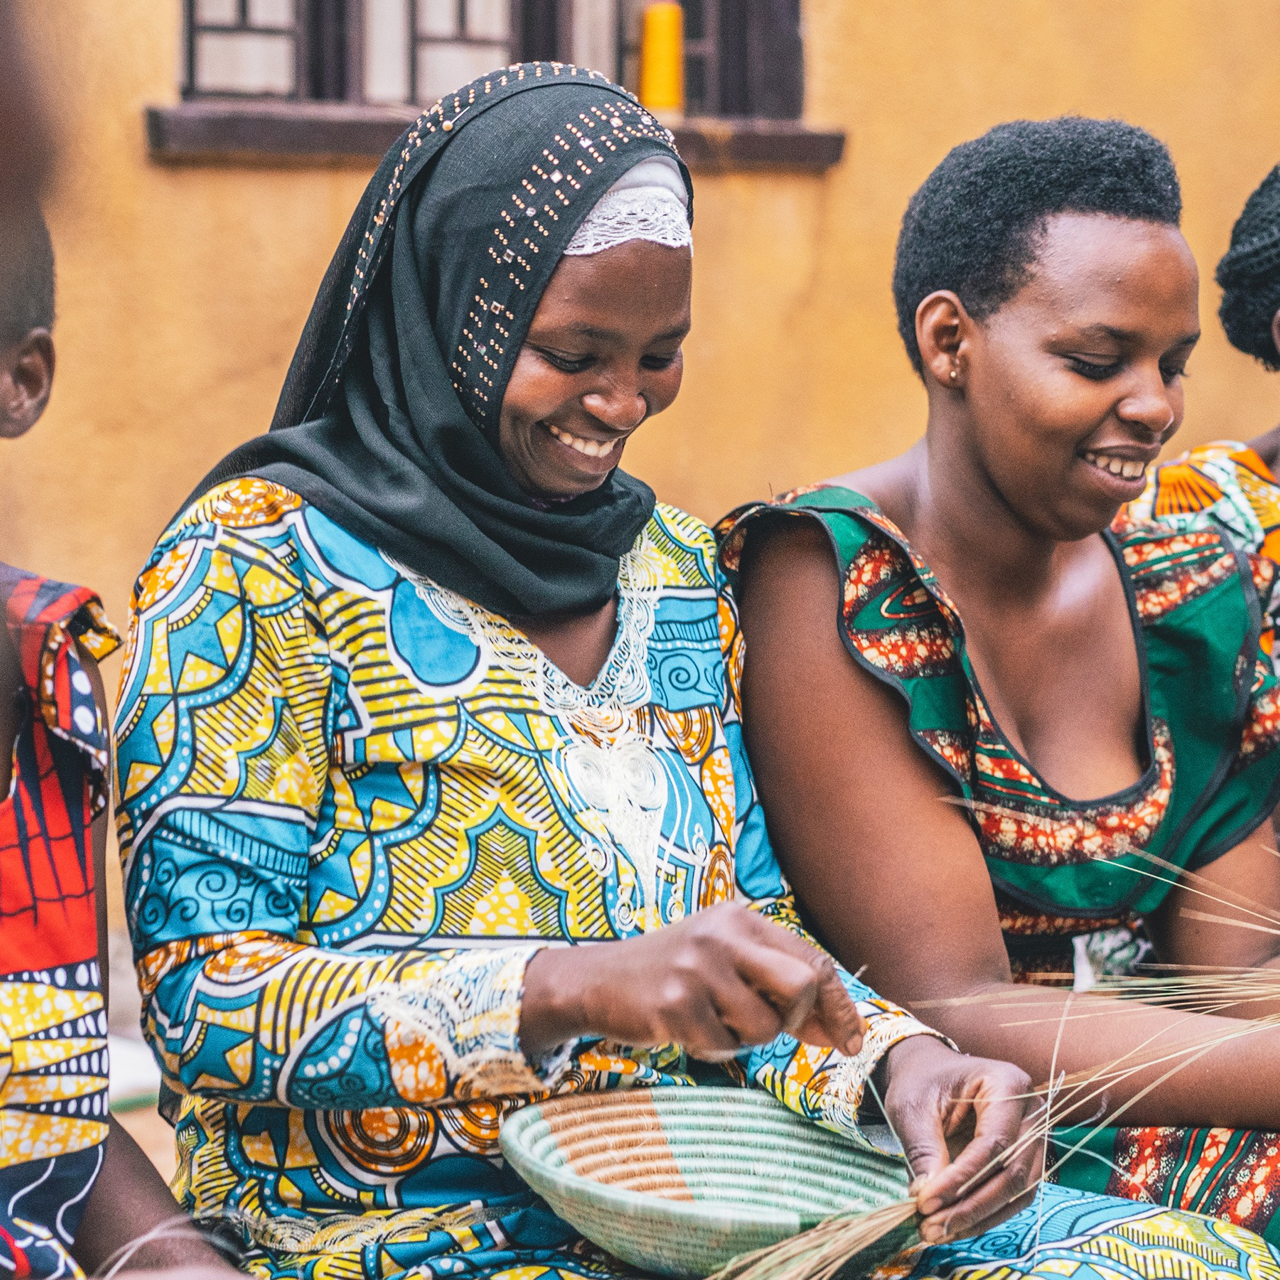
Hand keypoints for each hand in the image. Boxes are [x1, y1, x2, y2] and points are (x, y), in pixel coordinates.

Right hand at [520, 902, 866, 1061]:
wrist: (596, 980)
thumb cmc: (672, 974)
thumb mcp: (726, 964)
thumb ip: (778, 988)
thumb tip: (841, 1032)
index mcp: (741, 918)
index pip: (813, 960)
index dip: (839, 1005)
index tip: (853, 1042)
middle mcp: (723, 934)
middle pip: (802, 986)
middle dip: (796, 1018)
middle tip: (766, 1025)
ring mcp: (698, 966)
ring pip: (766, 1026)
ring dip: (746, 1039)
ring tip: (712, 1021)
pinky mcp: (675, 1002)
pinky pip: (724, 1046)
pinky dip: (712, 1048)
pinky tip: (685, 1028)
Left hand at [880, 1036, 1040, 1243]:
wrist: (928, 1073)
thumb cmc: (922, 1081)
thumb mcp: (913, 1107)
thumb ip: (923, 1149)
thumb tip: (928, 1198)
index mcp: (1008, 1084)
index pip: (993, 1143)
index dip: (961, 1179)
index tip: (926, 1203)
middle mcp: (1032, 1113)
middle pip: (1012, 1172)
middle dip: (971, 1206)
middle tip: (931, 1226)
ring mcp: (1034, 1139)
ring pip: (1017, 1192)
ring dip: (979, 1218)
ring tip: (938, 1231)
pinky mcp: (1025, 1162)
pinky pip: (1012, 1197)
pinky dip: (984, 1215)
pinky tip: (954, 1226)